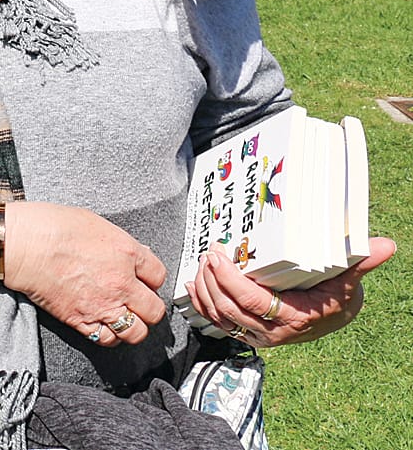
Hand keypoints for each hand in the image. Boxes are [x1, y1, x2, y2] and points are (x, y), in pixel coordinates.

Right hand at [4, 201, 167, 346]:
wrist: (22, 245)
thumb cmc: (52, 225)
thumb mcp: (94, 222)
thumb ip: (118, 242)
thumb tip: (132, 254)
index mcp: (126, 252)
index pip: (158, 275)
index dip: (151, 277)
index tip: (143, 278)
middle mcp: (121, 283)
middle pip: (154, 310)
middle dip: (148, 305)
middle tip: (137, 300)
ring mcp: (103, 305)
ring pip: (136, 332)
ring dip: (133, 325)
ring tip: (123, 316)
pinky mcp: (82, 321)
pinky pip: (107, 340)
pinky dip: (108, 335)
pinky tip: (103, 323)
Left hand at [185, 238, 395, 346]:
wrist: (332, 318)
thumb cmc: (336, 296)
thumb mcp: (348, 280)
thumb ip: (361, 262)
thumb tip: (386, 246)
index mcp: (293, 317)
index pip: (253, 302)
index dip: (230, 279)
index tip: (218, 254)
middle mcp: (272, 331)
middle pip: (230, 309)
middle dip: (213, 279)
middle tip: (208, 252)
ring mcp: (258, 334)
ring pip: (220, 317)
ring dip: (204, 290)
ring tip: (201, 263)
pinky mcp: (247, 332)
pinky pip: (218, 322)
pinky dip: (202, 303)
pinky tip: (194, 283)